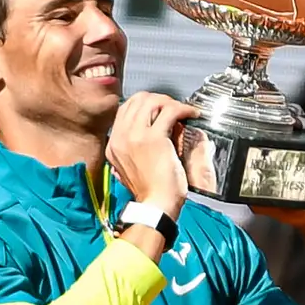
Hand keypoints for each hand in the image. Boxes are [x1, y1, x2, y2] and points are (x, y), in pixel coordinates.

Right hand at [106, 92, 199, 220]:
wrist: (156, 206)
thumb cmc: (149, 192)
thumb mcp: (129, 169)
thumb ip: (131, 151)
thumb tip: (144, 134)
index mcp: (113, 145)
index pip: (125, 109)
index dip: (145, 104)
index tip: (159, 108)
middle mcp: (121, 137)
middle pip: (137, 100)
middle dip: (158, 99)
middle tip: (173, 107)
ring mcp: (136, 136)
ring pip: (152, 101)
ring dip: (170, 101)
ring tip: (182, 110)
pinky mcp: (155, 138)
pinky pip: (170, 111)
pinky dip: (183, 108)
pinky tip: (191, 114)